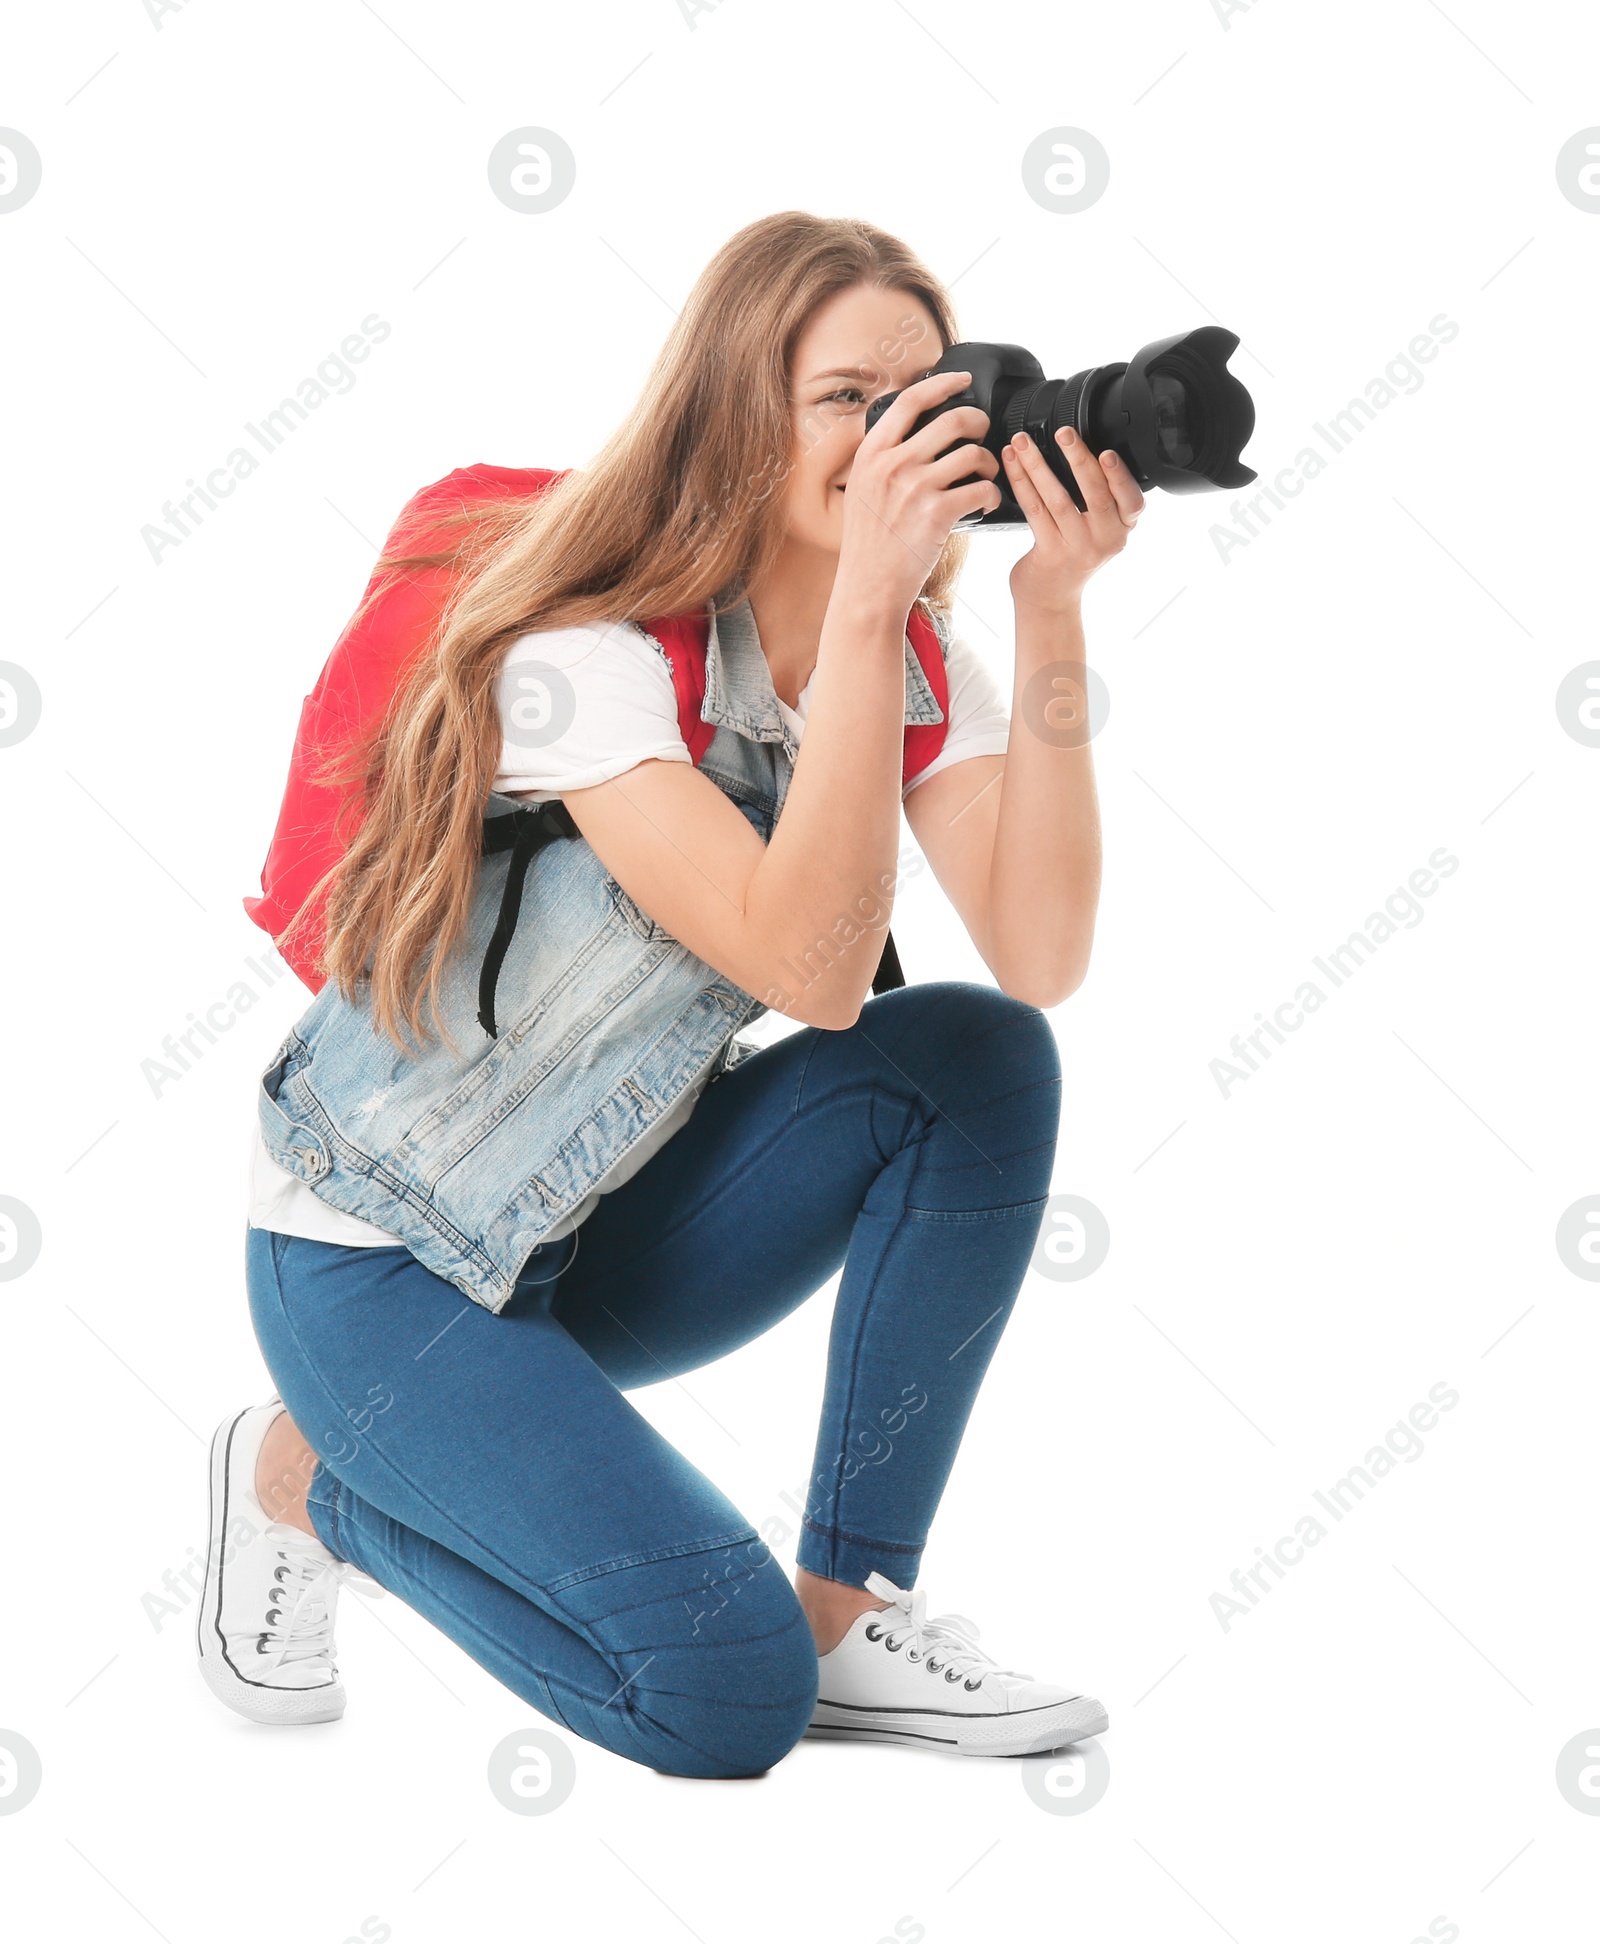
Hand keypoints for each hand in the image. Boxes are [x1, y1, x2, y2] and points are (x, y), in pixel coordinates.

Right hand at [836, 369, 1001, 614]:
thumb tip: (912, 432)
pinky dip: (992, 495)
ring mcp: (915, 488)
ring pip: (973, 454)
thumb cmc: (869, 544)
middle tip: (984, 433)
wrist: (868, 587)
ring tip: (988, 475)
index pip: (911, 401)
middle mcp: (892, 465)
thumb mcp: (861, 490)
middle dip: (979, 423)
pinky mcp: (937, 513)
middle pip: (952, 420)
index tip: (962, 380)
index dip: (943, 384)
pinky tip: (987, 503)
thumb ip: (882, 459)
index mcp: (872, 454)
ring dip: (990, 462)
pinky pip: (981, 490)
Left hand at [1002, 426, 1144, 614]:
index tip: (1107, 452)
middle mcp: (1104, 539)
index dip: (1121, 476)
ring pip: (1058, 498)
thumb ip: (1102, 499)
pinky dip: (1021, 482)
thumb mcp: (1099, 530)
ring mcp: (1077, 548)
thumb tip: (1084, 449)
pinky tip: (1012, 464)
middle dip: (1078, 458)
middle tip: (1063, 433)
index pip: (1132, 501)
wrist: (1050, 598)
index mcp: (1121, 529)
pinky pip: (1034, 510)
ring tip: (1022, 442)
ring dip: (1038, 465)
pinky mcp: (1050, 552)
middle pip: (1095, 493)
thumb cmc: (1073, 557)